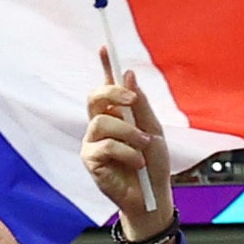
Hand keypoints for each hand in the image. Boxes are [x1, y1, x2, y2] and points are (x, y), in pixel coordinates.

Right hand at [84, 65, 179, 243]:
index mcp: (117, 115)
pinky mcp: (90, 160)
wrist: (151, 196)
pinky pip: (105, 146)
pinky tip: (137, 163)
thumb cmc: (153, 165)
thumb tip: (129, 75)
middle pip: (95, 96)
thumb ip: (140, 104)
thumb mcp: (153, 130)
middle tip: (133, 101)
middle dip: (113, 92)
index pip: (107, 86)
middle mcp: (100, 125)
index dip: (105, 66)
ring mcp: (93, 142)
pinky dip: (127, 152)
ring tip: (143, 147)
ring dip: (128, 132)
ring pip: (102, 121)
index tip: (106, 47)